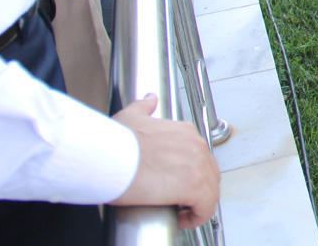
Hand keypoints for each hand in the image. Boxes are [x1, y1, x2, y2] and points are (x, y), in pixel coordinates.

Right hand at [110, 94, 219, 228]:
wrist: (107, 156)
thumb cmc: (114, 142)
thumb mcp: (131, 116)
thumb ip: (144, 107)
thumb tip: (149, 100)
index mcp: (184, 132)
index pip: (199, 157)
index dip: (190, 173)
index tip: (176, 182)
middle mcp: (195, 146)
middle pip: (208, 173)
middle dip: (197, 188)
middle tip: (179, 200)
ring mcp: (197, 166)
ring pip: (210, 190)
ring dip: (198, 203)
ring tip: (180, 211)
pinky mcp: (194, 187)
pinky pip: (206, 207)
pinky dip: (198, 216)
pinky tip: (182, 218)